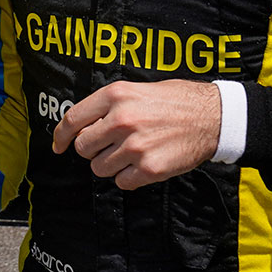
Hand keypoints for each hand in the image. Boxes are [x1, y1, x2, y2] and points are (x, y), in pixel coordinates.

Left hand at [52, 80, 220, 190]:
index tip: (59, 145)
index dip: (61, 136)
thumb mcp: (137, 89)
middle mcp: (121, 120)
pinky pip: (121, 182)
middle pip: (84, 148)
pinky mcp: (149, 168)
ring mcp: (134, 146)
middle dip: (93, 150)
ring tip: (132, 153)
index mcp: (115, 95)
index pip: (73, 119)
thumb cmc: (175, 100)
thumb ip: (109, 105)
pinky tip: (143, 164)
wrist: (213, 116)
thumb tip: (83, 124)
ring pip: (100, 168)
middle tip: (112, 145)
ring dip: (111, 165)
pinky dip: (128, 178)